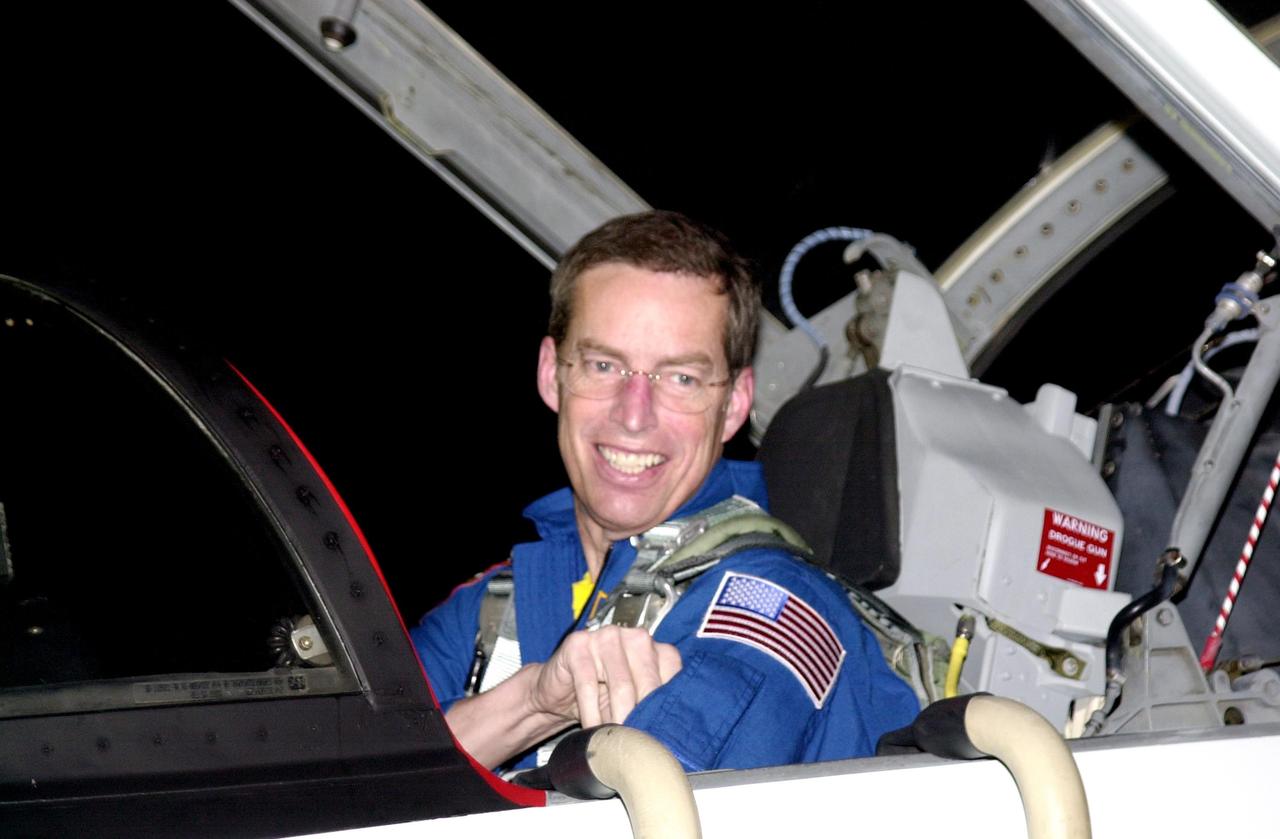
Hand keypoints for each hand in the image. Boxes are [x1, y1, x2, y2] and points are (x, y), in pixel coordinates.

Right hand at [530, 626, 681, 727]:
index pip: (673, 676)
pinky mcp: (579, 644)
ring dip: (618, 719)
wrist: (558, 691)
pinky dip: (591, 712)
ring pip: (621, 686)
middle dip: (642, 718)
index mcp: (655, 648)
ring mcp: (607, 636)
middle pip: (648, 683)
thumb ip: (650, 707)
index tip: (661, 735)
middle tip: (639, 745)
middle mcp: (635, 637)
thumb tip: (668, 734)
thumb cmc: (600, 696)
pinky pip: (589, 685)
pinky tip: (591, 729)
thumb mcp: (630, 702)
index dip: (666, 708)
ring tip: (616, 741)